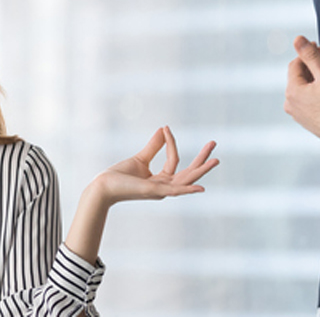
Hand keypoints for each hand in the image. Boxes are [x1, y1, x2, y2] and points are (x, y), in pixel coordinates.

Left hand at [88, 126, 218, 206]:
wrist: (104, 186)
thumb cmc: (120, 176)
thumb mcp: (140, 158)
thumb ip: (154, 146)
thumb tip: (163, 129)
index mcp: (162, 180)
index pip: (174, 159)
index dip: (171, 142)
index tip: (165, 128)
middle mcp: (165, 187)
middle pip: (189, 172)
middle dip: (202, 158)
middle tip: (214, 143)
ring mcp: (161, 191)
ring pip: (186, 179)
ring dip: (201, 170)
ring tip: (215, 160)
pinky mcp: (154, 191)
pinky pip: (175, 190)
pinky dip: (188, 189)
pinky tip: (200, 187)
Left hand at [285, 35, 319, 139]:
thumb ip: (311, 55)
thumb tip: (298, 40)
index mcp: (292, 91)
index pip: (295, 64)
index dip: (307, 54)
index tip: (318, 49)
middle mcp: (290, 103)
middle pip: (298, 76)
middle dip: (311, 65)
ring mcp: (297, 112)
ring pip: (303, 88)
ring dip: (313, 77)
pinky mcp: (305, 119)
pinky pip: (306, 100)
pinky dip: (313, 91)